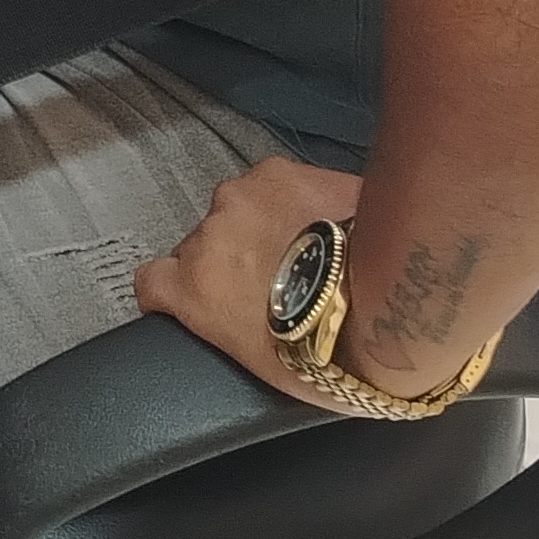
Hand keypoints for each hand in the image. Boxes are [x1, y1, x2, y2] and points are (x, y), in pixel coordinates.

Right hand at [132, 156, 366, 402]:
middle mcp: (207, 236)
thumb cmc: (331, 353)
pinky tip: (332, 221)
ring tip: (314, 247)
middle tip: (282, 280)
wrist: (385, 296)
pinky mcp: (282, 171)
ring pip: (243, 209)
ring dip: (267, 225)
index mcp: (194, 289)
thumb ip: (236, 332)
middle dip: (236, 257)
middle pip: (207, 244)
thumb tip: (251, 332)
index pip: (152, 282)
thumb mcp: (267, 367)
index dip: (171, 289)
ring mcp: (242, 197)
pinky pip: (280, 185)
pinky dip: (299, 200)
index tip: (197, 297)